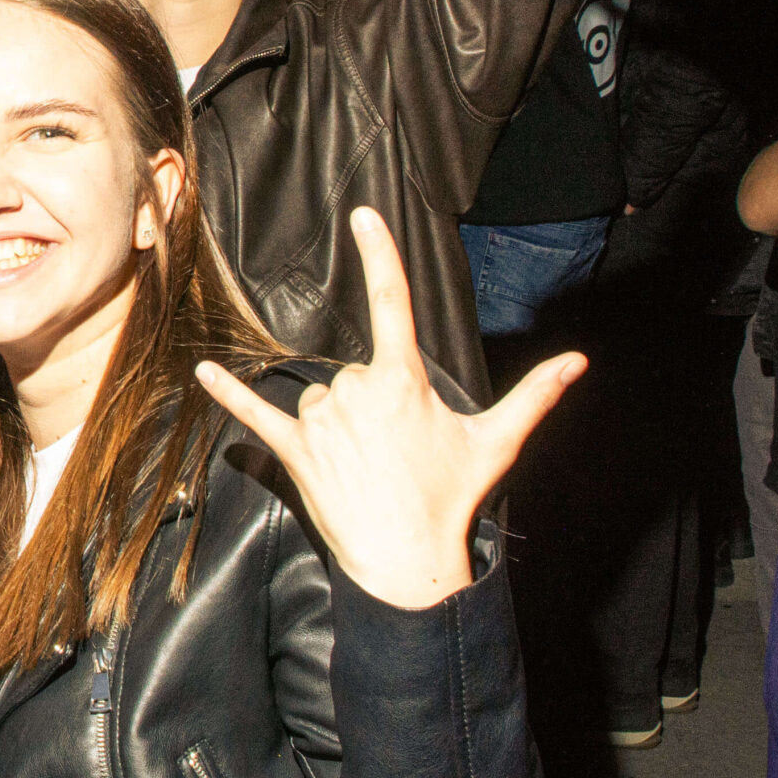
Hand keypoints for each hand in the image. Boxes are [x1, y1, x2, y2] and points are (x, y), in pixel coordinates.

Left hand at [196, 207, 585, 609]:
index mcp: (403, 380)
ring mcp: (321, 419)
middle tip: (393, 449)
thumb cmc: (452, 499)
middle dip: (369, 403)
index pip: (392, 302)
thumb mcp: (496, 442)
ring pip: (318, 398)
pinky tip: (198, 371)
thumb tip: (579, 361)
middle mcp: (357, 390)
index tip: (363, 217)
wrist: (409, 560)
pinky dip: (227, 393)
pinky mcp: (293, 449)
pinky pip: (253, 414)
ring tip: (363, 464)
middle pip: (352, 373)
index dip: (379, 255)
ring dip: (335, 422)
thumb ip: (535, 395)